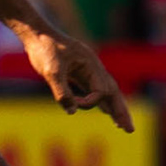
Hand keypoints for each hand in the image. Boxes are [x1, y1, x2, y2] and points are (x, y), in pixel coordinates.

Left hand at [16, 17, 135, 132]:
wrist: (36, 34)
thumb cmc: (44, 50)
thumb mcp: (50, 72)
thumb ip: (61, 92)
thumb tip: (72, 111)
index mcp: (91, 64)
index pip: (101, 91)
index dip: (89, 102)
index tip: (73, 103)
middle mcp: (93, 67)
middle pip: (113, 92)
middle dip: (121, 111)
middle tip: (130, 130)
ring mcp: (88, 70)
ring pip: (106, 92)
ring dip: (114, 108)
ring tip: (121, 125)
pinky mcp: (79, 73)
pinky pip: (95, 89)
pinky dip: (101, 101)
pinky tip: (106, 111)